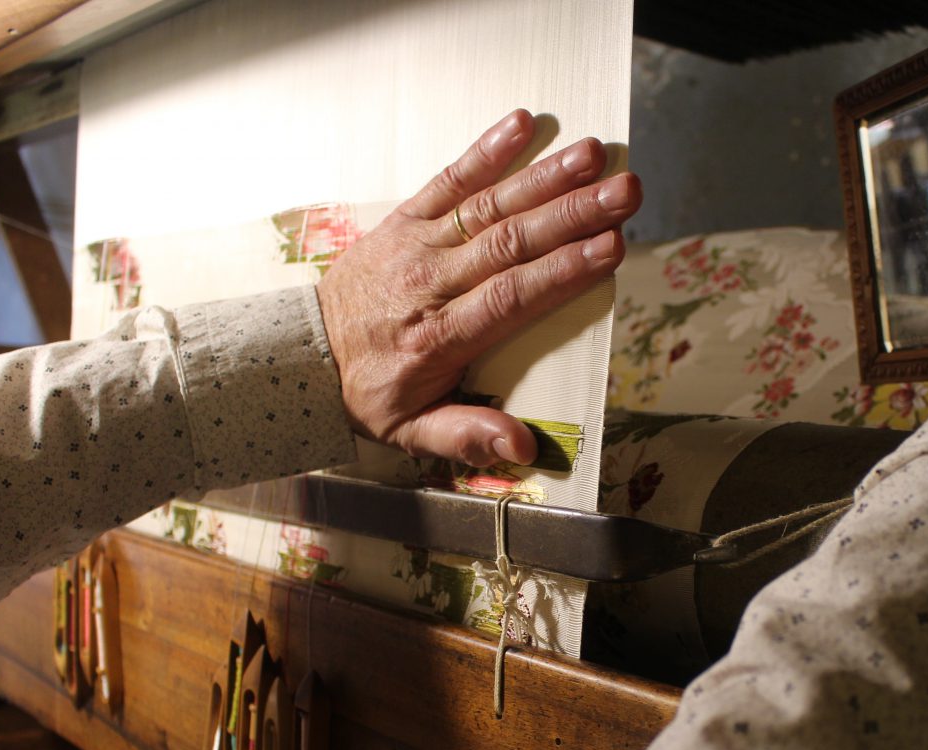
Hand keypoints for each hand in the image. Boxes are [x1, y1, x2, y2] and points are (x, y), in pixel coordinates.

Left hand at [316, 109, 640, 465]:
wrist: (303, 353)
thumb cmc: (368, 392)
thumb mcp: (411, 432)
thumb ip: (467, 436)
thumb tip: (520, 448)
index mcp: (439, 337)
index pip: (510, 297)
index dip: (562, 271)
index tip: (610, 249)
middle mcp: (429, 284)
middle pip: (511, 243)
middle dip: (572, 214)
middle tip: (624, 192)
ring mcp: (416, 245)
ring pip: (487, 206)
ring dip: (544, 177)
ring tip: (592, 153)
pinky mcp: (404, 219)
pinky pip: (447, 180)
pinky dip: (484, 151)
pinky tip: (521, 123)